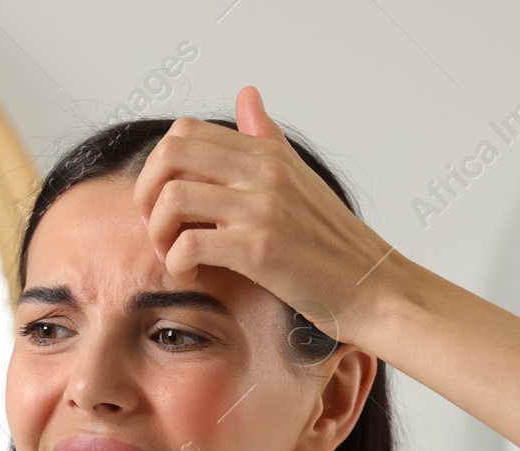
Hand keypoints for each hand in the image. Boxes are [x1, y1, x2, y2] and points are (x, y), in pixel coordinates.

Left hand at [133, 85, 400, 349]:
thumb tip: (246, 95)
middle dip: (146, 194)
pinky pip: (189, 244)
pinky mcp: (260, 249)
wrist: (373, 287)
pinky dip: (176, 263)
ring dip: (158, 232)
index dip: (158, 166)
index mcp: (267, 153)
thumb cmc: (332, 244)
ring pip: (172, 199)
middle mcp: (264, 172)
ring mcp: (262, 209)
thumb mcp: (300, 179)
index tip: (163, 201)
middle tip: (157, 228)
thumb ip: (266, 138)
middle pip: (169, 156)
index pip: (185, 132)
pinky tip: (190, 274)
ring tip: (171, 255)